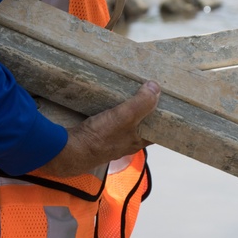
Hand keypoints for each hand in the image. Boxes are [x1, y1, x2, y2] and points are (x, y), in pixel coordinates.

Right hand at [39, 81, 159, 176]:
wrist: (72, 150)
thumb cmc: (101, 136)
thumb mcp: (126, 116)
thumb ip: (142, 103)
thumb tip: (156, 87)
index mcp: (138, 142)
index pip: (157, 132)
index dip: (162, 120)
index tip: (166, 106)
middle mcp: (127, 144)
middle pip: (141, 128)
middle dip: (144, 114)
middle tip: (147, 95)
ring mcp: (111, 143)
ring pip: (125, 127)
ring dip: (128, 114)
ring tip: (129, 96)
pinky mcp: (97, 139)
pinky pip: (110, 126)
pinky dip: (112, 116)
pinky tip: (109, 106)